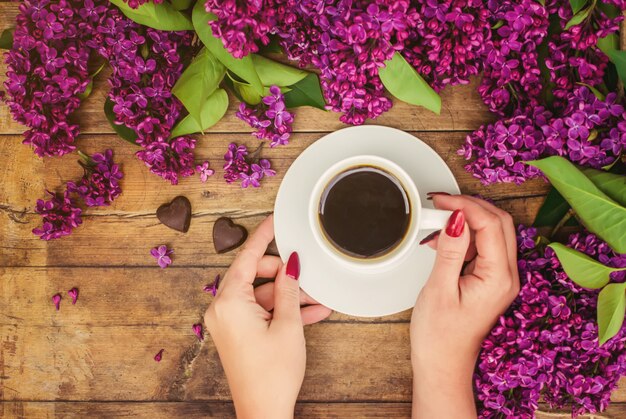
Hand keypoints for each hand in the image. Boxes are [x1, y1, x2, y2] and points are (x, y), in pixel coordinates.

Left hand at [205, 215, 331, 418]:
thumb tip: (291, 264)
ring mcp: (229, 321)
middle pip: (255, 274)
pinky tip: (311, 313)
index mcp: (229, 302)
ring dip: (288, 296)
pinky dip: (282, 311)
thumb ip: (289, 289)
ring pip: (262, 294)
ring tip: (316, 300)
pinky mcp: (237, 332)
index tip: (274, 221)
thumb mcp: (288, 325)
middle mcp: (223, 308)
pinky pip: (260, 311)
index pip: (246, 257)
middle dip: (283, 275)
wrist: (263, 412)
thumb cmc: (272, 373)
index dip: (263, 237)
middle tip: (306, 277)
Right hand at [410, 194, 519, 417]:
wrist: (443, 364)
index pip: (490, 224)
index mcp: (499, 278)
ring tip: (437, 222)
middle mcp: (507, 276)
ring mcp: (500, 278)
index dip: (465, 206)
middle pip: (499, 223)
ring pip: (493, 232)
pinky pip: (484, 247)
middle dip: (470, 206)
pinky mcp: (489, 280)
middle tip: (441, 203)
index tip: (440, 201)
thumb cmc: (440, 336)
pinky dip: (465, 235)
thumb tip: (456, 218)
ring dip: (467, 220)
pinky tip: (443, 240)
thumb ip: (450, 250)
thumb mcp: (439, 289)